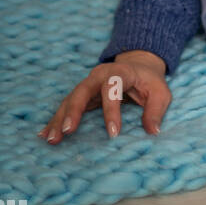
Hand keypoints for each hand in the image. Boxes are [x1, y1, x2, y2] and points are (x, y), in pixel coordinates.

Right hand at [37, 50, 170, 142]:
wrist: (139, 65)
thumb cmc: (150, 81)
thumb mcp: (161, 92)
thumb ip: (156, 110)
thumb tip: (152, 131)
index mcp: (120, 72)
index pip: (112, 87)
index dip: (111, 110)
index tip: (113, 134)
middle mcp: (100, 75)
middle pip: (83, 90)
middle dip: (74, 110)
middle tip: (67, 131)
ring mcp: (88, 83)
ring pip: (70, 99)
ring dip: (59, 118)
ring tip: (51, 139)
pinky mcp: (82, 93)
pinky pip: (67, 106)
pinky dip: (56, 119)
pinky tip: (45, 134)